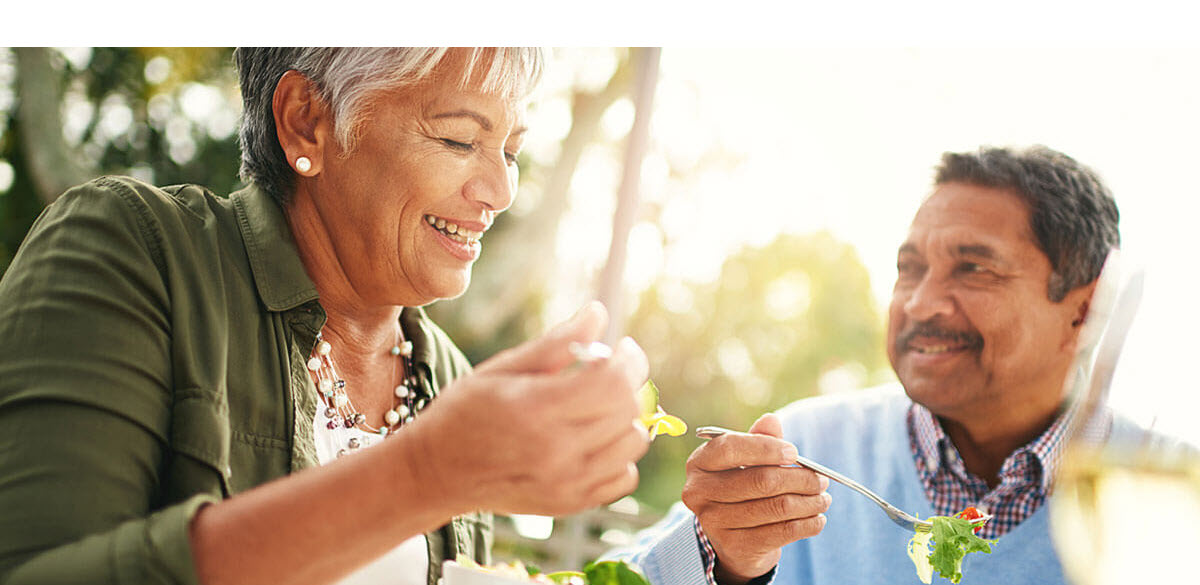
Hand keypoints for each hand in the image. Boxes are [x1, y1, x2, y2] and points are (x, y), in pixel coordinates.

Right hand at [407, 301, 650, 515]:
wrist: (437, 471)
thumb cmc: (464, 412)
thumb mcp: (503, 368)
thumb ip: (556, 343)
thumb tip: (598, 312)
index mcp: (536, 410)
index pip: (613, 383)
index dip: (628, 359)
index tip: (623, 348)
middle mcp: (556, 452)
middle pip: (627, 410)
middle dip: (628, 382)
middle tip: (609, 372)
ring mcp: (567, 484)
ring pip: (633, 443)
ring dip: (626, 418)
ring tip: (600, 406)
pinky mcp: (571, 504)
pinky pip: (625, 477)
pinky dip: (620, 455)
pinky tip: (596, 440)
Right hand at [682, 414, 830, 584]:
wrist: (732, 539)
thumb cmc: (741, 488)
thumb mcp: (745, 461)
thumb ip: (758, 439)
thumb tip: (771, 420)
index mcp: (699, 463)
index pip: (730, 449)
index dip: (765, 448)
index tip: (794, 452)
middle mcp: (699, 492)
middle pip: (760, 480)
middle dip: (799, 479)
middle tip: (821, 480)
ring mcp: (714, 522)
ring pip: (776, 507)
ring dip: (808, 502)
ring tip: (823, 498)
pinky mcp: (734, 547)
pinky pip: (781, 532)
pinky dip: (806, 524)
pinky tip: (818, 519)